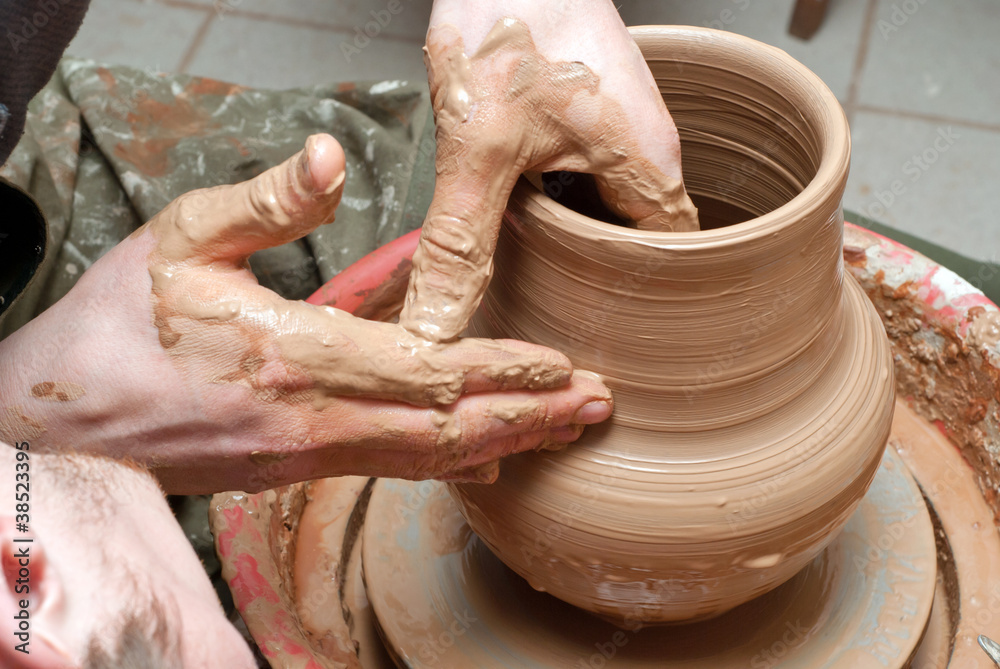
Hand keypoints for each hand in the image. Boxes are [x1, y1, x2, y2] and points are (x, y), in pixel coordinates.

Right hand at [0, 134, 611, 493]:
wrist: (63, 426)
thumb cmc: (117, 328)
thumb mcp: (181, 241)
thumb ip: (267, 201)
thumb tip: (332, 154)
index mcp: (293, 358)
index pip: (427, 370)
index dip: (502, 370)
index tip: (562, 365)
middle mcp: (312, 420)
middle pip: (447, 428)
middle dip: (528, 417)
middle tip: (595, 409)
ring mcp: (306, 454)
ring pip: (426, 458)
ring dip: (503, 442)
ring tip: (562, 433)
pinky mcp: (295, 467)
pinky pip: (390, 467)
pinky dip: (448, 462)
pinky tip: (487, 459)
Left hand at [399, 0, 697, 342]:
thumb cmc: (507, 20)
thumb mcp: (479, 147)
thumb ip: (461, 242)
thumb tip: (439, 326)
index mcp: (648, 164)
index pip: (671, 264)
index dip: (640, 306)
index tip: (600, 334)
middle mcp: (651, 146)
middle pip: (644, 240)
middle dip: (604, 278)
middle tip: (562, 314)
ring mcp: (627, 123)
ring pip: (617, 207)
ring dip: (582, 238)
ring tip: (543, 272)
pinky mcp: (596, 107)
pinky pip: (595, 173)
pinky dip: (565, 199)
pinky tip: (527, 207)